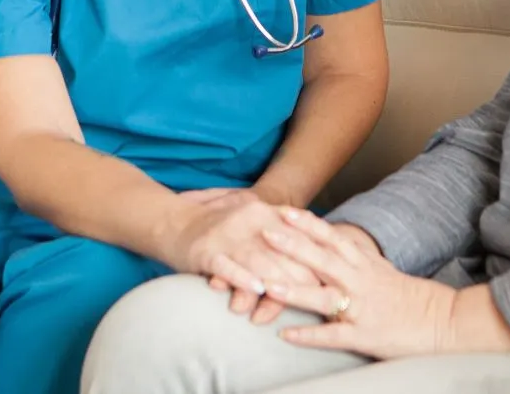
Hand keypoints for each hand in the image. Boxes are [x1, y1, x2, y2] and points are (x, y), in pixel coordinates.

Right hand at [158, 188, 318, 308]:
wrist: (173, 223)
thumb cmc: (220, 229)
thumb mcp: (252, 225)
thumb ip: (280, 237)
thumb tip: (314, 260)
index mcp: (263, 211)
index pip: (297, 236)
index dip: (316, 258)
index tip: (336, 278)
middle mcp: (247, 220)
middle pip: (283, 250)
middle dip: (304, 276)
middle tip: (323, 298)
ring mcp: (226, 234)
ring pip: (258, 259)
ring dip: (278, 281)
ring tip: (297, 298)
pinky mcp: (206, 250)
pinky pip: (227, 265)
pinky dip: (243, 278)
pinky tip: (256, 290)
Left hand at [260, 208, 460, 358]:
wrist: (440, 321)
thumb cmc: (407, 295)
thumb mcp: (381, 267)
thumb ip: (355, 254)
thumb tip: (330, 238)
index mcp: (364, 264)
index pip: (332, 238)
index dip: (308, 224)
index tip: (284, 211)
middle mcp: (360, 281)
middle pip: (323, 260)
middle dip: (293, 245)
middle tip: (265, 232)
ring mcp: (361, 308)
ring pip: (323, 297)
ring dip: (294, 291)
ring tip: (267, 285)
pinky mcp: (364, 336)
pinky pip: (333, 336)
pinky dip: (309, 336)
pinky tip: (286, 335)